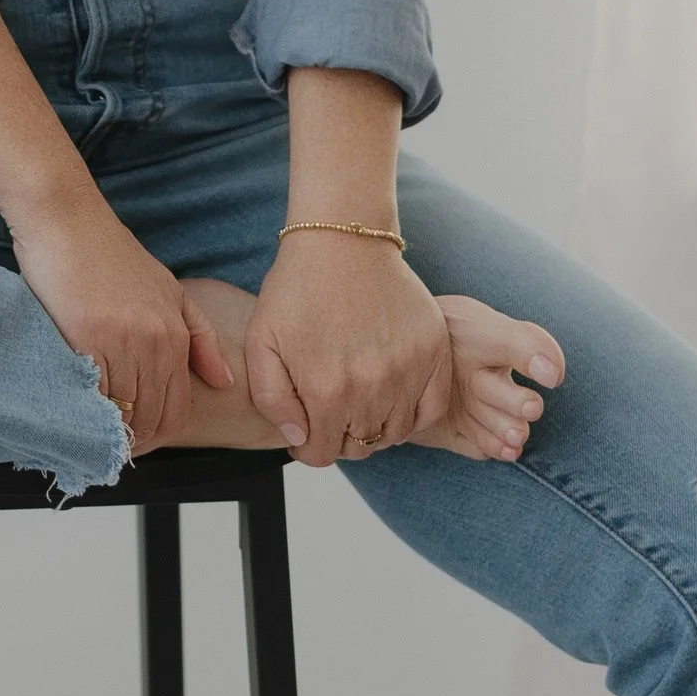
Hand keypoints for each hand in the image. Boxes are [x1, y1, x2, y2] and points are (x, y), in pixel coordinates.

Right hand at [10, 196, 234, 451]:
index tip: (139, 444)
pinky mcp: (87, 338)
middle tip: (114, 449)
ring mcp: (122, 341)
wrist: (68, 222)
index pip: (177, 408)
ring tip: (95, 438)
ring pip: (125, 411)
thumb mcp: (169, 290)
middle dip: (136, 440)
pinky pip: (94, 394)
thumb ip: (199, 337)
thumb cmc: (112, 255)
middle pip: (152, 416)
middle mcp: (155, 342)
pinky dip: (89, 412)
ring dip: (111, 431)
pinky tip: (79, 415)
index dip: (159, 436)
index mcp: (176, 334)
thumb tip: (225, 380)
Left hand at [244, 235, 455, 467]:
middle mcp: (372, 387)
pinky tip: (393, 400)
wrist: (342, 240)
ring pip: (395, 433)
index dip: (309, 449)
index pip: (323, 454)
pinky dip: (414, 414)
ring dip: (375, 427)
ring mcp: (408, 370)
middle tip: (330, 415)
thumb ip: (272, 401)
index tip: (306, 435)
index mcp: (326, 391)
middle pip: (359, 446)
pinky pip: (432, 408)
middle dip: (340, 438)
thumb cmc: (297, 289)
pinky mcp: (434, 351)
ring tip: (360, 405)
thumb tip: (299, 439)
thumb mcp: (262, 343)